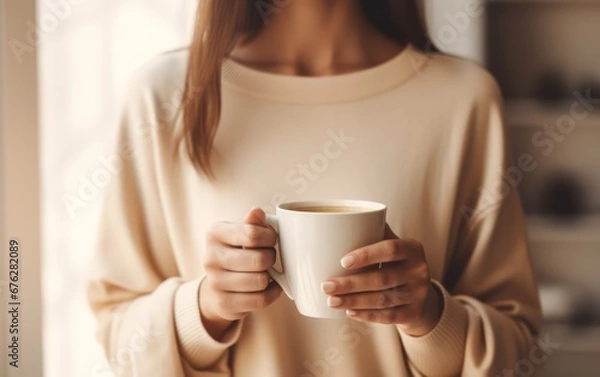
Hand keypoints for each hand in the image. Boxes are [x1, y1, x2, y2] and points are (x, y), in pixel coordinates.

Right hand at [200, 208, 281, 338]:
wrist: (217, 284)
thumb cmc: (235, 250)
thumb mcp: (240, 231)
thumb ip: (251, 221)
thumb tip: (257, 212)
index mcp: (215, 233)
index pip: (252, 234)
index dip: (270, 236)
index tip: (271, 238)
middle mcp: (211, 258)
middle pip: (259, 259)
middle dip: (270, 257)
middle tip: (268, 256)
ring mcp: (215, 282)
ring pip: (260, 281)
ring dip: (270, 276)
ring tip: (266, 271)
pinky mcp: (224, 303)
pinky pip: (260, 299)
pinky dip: (272, 293)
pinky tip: (270, 286)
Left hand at [322, 225, 442, 336]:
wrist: (422, 294)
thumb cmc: (397, 263)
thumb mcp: (394, 245)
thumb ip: (374, 232)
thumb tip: (341, 220)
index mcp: (413, 248)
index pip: (390, 250)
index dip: (366, 255)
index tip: (342, 261)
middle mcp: (419, 270)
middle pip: (381, 279)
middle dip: (350, 284)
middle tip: (326, 286)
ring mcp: (418, 294)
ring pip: (382, 300)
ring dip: (353, 301)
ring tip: (331, 300)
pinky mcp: (414, 314)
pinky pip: (388, 317)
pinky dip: (367, 315)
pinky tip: (349, 312)